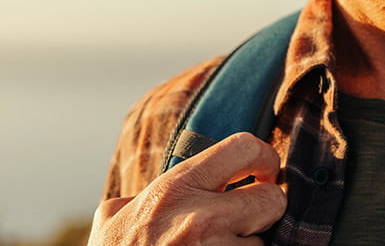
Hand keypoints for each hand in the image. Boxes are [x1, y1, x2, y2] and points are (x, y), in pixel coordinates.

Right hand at [89, 133, 286, 245]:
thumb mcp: (112, 218)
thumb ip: (139, 196)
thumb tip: (145, 193)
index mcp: (174, 190)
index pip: (242, 148)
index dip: (263, 158)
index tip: (262, 173)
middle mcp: (200, 218)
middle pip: (272, 200)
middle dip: (264, 211)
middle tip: (247, 220)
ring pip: (264, 243)